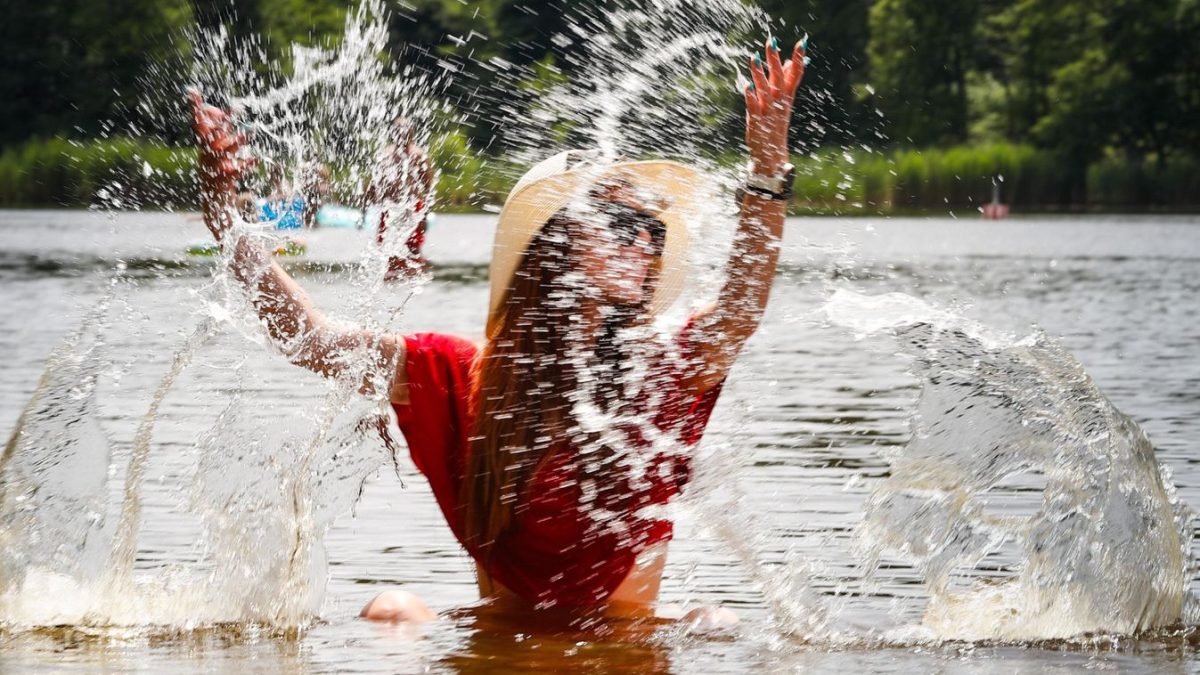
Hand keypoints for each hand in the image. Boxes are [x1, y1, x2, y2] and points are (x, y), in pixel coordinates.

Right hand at [188, 89, 253, 193]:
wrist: (214, 199)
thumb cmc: (218, 169)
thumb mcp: (218, 149)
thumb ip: (221, 131)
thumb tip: (221, 110)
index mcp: (205, 145)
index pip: (199, 122)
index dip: (196, 108)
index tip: (192, 91)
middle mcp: (207, 154)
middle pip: (214, 134)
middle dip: (224, 121)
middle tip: (236, 107)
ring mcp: (215, 166)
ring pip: (225, 151)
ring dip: (237, 142)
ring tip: (250, 133)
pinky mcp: (224, 180)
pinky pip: (236, 170)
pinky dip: (246, 164)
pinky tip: (257, 159)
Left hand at [744, 35, 805, 172]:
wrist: (772, 156)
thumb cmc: (775, 126)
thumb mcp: (783, 103)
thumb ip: (786, 83)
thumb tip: (788, 62)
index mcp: (787, 99)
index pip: (795, 75)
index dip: (798, 59)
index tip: (802, 41)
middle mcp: (780, 104)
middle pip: (779, 79)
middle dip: (775, 60)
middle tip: (771, 42)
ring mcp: (769, 113)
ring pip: (765, 90)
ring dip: (760, 74)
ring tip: (754, 58)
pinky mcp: (757, 123)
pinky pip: (753, 107)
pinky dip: (750, 97)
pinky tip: (746, 86)